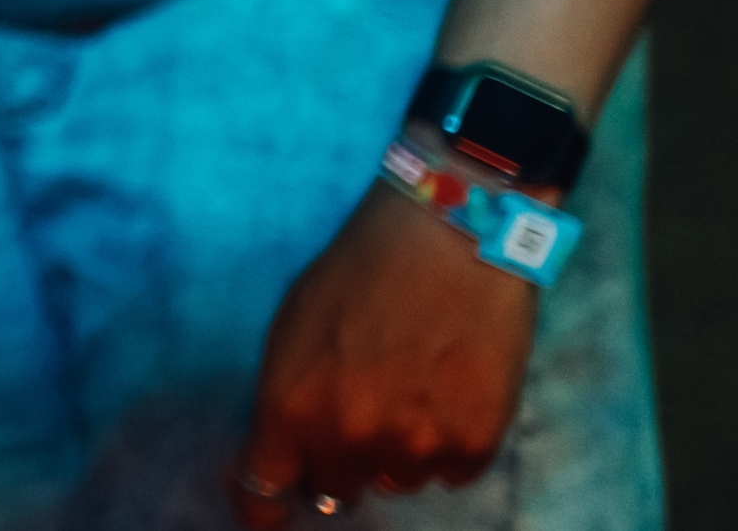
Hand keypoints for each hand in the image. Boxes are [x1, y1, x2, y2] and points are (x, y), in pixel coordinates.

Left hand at [227, 180, 540, 519]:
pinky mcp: (473, 443)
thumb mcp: (293, 326)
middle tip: (363, 402)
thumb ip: (286, 397)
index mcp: (291, 405)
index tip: (269, 513)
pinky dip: (448, 440)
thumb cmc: (360, 271)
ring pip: (397, 480)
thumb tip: (287, 457)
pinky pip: (451, 472)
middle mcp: (349, 437)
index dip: (263, 508)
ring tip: (412, 380)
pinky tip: (449, 385)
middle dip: (341, 457)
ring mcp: (414, 445)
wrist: (449, 234)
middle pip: (337, 489)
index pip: (263, 494)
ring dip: (399, 447)